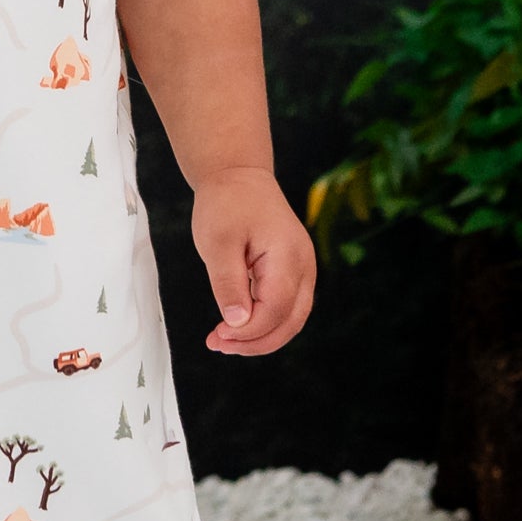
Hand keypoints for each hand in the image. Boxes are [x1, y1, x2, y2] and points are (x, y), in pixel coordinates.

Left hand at [189, 168, 314, 354]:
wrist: (238, 175)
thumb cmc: (227, 203)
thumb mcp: (218, 242)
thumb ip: (228, 283)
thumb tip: (237, 323)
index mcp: (288, 255)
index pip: (276, 308)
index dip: (249, 331)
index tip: (218, 335)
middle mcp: (303, 265)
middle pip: (291, 321)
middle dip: (257, 342)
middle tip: (218, 345)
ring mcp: (302, 268)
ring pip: (291, 318)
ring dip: (261, 336)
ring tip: (224, 341)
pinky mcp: (293, 271)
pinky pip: (285, 306)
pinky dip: (264, 321)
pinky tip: (237, 326)